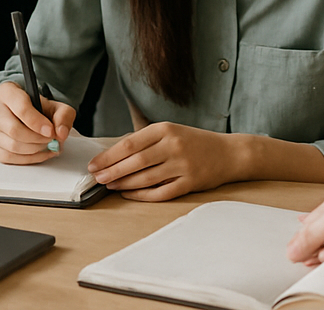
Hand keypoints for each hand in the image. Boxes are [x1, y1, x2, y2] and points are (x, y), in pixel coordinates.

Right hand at [0, 82, 74, 162]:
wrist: (20, 111)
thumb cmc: (35, 107)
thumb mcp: (53, 104)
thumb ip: (63, 115)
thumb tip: (61, 133)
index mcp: (6, 92)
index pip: (21, 108)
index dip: (38, 122)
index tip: (51, 130)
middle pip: (15, 130)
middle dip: (38, 139)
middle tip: (51, 139)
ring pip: (12, 146)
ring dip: (35, 150)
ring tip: (47, 145)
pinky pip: (9, 158)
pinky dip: (29, 159)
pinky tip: (40, 153)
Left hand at [86, 123, 237, 201]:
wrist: (229, 153)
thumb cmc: (195, 141)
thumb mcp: (172, 131)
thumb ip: (146, 140)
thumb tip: (115, 154)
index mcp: (165, 129)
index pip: (130, 144)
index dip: (109, 156)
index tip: (94, 164)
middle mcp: (173, 145)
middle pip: (135, 161)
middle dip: (112, 171)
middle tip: (97, 178)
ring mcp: (182, 165)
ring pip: (145, 178)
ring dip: (123, 184)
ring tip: (109, 186)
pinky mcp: (190, 183)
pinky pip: (160, 192)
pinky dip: (141, 195)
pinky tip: (129, 194)